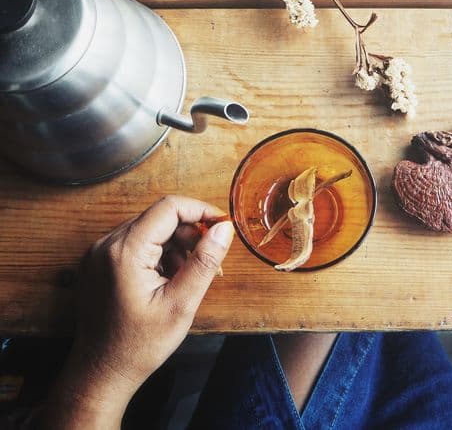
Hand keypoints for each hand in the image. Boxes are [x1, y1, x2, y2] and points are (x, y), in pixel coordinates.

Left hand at [45, 196, 233, 428]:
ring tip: (185, 277)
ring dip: (175, 244)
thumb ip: (204, 262)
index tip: (223, 227)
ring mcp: (99, 253)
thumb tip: (224, 229)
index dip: (201, 211)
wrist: (101, 373)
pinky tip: (167, 279)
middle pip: (159, 216)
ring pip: (149, 228)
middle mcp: (106, 244)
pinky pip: (136, 242)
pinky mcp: (98, 262)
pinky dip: (158, 253)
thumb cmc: (139, 345)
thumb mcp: (181, 304)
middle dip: (190, 233)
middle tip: (209, 262)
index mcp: (125, 251)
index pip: (169, 207)